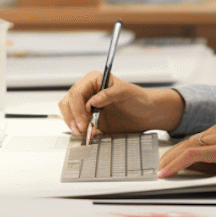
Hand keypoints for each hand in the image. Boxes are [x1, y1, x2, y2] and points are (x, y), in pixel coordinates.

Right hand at [57, 72, 184, 139]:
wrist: (147, 115)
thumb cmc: (140, 99)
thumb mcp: (128, 92)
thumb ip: (110, 93)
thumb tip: (93, 100)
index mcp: (95, 80)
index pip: (77, 92)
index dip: (77, 108)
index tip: (84, 121)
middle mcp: (89, 92)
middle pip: (69, 102)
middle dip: (72, 117)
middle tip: (81, 129)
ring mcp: (88, 106)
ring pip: (68, 112)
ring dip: (72, 123)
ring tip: (81, 133)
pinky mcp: (90, 119)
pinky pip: (76, 123)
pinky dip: (77, 129)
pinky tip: (86, 135)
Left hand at [156, 121, 215, 177]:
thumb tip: (204, 169)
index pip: (196, 139)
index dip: (180, 150)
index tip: (169, 160)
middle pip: (187, 142)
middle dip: (170, 155)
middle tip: (158, 166)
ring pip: (185, 147)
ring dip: (169, 160)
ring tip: (159, 172)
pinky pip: (191, 155)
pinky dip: (175, 164)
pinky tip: (167, 173)